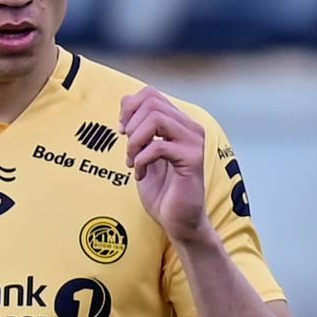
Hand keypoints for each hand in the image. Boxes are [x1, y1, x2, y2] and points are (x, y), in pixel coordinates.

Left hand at [121, 85, 211, 246]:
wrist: (179, 222)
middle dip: (130, 124)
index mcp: (179, 124)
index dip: (129, 108)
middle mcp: (190, 128)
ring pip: (155, 119)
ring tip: (132, 161)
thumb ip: (138, 128)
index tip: (122, 131)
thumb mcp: (143, 154)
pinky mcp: (192, 159)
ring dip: (135, 141)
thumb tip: (125, 100)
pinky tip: (140, 174)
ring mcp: (194, 142)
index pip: (151, 94)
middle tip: (127, 147)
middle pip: (152, 102)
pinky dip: (141, 160)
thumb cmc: (163, 192)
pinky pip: (158, 146)